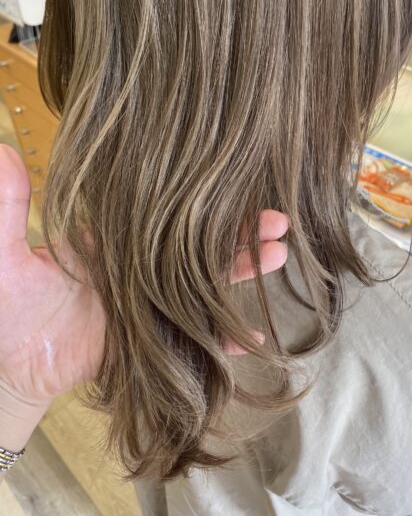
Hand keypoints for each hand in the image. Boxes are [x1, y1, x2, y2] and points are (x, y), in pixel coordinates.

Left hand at [0, 144, 288, 409]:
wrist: (13, 363)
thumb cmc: (7, 307)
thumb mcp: (5, 258)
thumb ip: (6, 211)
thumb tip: (1, 151)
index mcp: (116, 242)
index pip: (167, 215)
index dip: (202, 201)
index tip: (237, 183)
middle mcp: (142, 271)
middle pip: (199, 248)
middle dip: (240, 234)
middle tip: (279, 220)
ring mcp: (152, 308)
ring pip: (205, 288)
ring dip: (242, 274)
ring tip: (280, 256)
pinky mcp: (154, 346)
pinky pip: (194, 342)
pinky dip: (221, 342)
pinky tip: (251, 337)